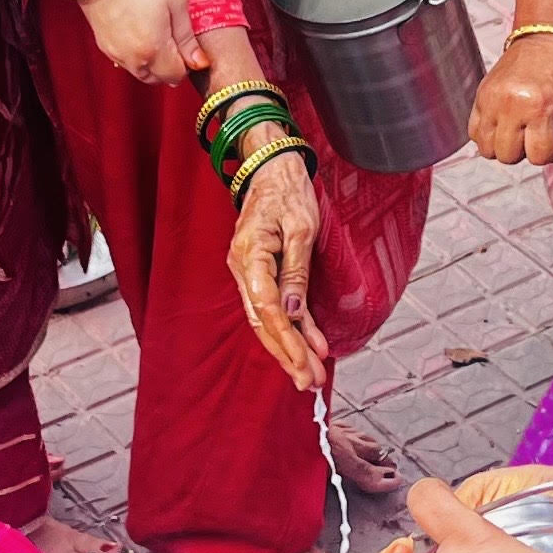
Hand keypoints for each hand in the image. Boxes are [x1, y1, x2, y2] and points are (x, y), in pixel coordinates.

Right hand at [70, 0, 205, 86]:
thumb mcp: (176, 2)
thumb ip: (187, 38)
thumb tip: (199, 63)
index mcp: (153, 51)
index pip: (175, 76)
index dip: (187, 64)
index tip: (188, 44)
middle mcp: (132, 59)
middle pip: (157, 78)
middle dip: (170, 66)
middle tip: (175, 38)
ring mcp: (114, 52)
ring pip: (140, 71)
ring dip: (153, 62)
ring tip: (158, 33)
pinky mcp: (102, 43)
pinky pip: (125, 60)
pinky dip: (136, 54)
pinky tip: (140, 31)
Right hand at [227, 145, 330, 392]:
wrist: (271, 169)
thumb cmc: (288, 193)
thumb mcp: (301, 228)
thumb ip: (295, 272)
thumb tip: (293, 313)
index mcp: (249, 256)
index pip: (267, 310)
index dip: (287, 341)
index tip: (306, 364)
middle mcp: (242, 269)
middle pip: (263, 323)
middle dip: (287, 355)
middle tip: (310, 382)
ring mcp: (247, 273)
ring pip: (265, 320)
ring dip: (288, 348)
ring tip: (310, 374)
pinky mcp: (258, 274)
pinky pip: (270, 307)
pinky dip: (290, 328)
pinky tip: (308, 345)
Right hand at [470, 24, 552, 165]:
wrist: (548, 38)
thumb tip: (549, 162)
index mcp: (540, 107)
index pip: (538, 157)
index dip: (549, 151)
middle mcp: (511, 104)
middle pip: (508, 157)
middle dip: (524, 150)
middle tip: (535, 131)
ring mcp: (492, 99)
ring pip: (487, 149)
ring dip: (503, 145)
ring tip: (517, 128)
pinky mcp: (480, 94)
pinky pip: (474, 132)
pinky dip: (488, 133)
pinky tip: (503, 122)